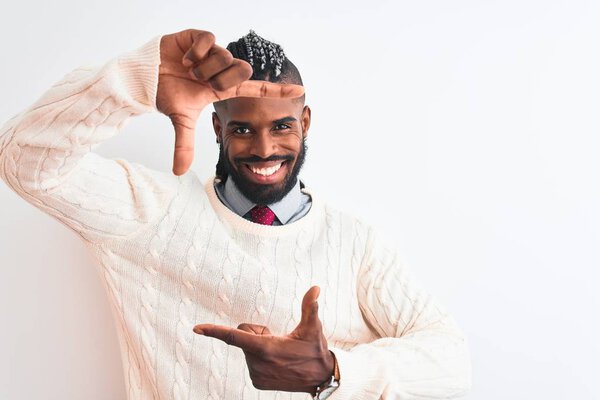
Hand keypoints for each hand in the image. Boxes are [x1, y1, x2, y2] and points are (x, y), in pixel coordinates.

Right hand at [156, 29, 303, 175]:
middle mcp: (222, 70)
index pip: (256, 88)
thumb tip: (179, 172)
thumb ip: (184, 145)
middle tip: (201, 83)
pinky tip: (185, 57)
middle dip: (221, 79)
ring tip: (189, 70)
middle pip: (242, 70)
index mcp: (223, 88)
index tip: (300, 91)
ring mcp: (212, 53)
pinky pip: (210, 40)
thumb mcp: (180, 120)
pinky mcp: (200, 37)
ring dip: (204, 67)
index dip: (277, 90)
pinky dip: (196, 51)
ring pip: (225, 56)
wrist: (145, 77)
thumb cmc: (167, 94)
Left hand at [193, 286, 333, 393]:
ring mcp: (256, 375)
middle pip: (243, 336)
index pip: (235, 337)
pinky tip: (277, 362)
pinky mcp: (257, 382)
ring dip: (259, 347)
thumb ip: (310, 307)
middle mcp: (258, 364)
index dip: (215, 331)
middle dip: (257, 333)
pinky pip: (250, 361)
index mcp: (267, 348)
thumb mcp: (313, 328)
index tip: (197, 328)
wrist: (320, 378)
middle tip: (279, 339)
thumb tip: (316, 288)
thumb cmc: (316, 349)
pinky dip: (260, 358)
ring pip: (246, 349)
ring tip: (280, 352)